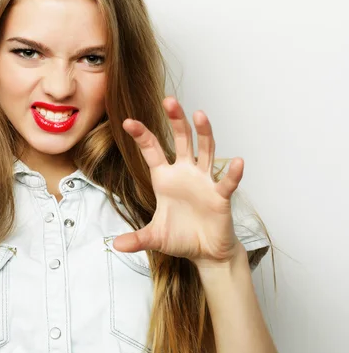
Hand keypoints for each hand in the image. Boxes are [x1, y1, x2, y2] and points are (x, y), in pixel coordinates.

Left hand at [112, 96, 242, 266]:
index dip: (142, 135)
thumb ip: (136, 239)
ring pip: (205, 151)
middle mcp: (185, 174)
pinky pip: (227, 182)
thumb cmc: (181, 238)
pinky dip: (233, 173)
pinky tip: (237, 162)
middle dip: (176, 120)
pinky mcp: (220, 196)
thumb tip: (115, 245)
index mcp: (165, 178)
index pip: (152, 150)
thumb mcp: (154, 238)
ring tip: (200, 114)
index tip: (128, 122)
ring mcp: (204, 182)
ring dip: (204, 133)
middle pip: (182, 140)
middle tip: (169, 100)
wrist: (205, 252)